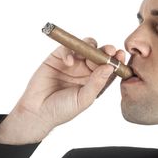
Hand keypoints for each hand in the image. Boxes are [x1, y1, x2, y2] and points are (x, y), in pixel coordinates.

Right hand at [0, 39, 124, 143]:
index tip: (121, 55)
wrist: (37, 111)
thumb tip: (110, 67)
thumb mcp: (83, 99)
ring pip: (85, 48)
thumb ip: (96, 83)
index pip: (109, 69)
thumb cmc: (62, 109)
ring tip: (93, 50)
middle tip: (110, 50)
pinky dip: (69, 52)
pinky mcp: (58, 58)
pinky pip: (67, 48)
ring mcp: (73, 63)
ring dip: (91, 46)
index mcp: (95, 82)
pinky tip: (68, 62)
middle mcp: (86, 71)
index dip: (116, 61)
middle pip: (99, 56)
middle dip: (106, 51)